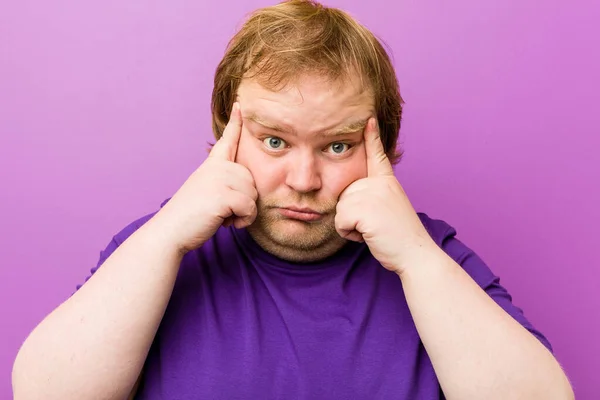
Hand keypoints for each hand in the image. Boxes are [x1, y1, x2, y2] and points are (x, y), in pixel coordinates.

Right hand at [155, 102, 257, 252]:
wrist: (171, 231)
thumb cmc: (191, 216)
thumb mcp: (207, 191)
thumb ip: (225, 183)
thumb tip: (247, 186)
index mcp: (212, 164)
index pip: (227, 140)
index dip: (236, 123)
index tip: (240, 104)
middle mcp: (217, 167)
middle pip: (252, 181)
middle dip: (243, 202)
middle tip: (221, 210)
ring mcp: (220, 178)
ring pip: (253, 195)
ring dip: (243, 213)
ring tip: (221, 216)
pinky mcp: (224, 194)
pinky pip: (250, 207)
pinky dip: (243, 220)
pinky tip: (226, 223)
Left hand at [335, 118, 436, 275]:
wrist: (415, 254)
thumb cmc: (399, 238)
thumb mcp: (388, 208)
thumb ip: (372, 197)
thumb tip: (350, 196)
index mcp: (387, 182)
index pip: (378, 156)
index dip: (372, 137)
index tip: (369, 119)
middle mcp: (380, 183)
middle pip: (344, 194)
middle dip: (352, 215)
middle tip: (376, 225)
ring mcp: (373, 194)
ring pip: (340, 208)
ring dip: (350, 226)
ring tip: (373, 230)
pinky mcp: (364, 208)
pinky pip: (340, 221)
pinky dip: (349, 234)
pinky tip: (368, 235)